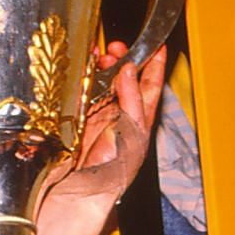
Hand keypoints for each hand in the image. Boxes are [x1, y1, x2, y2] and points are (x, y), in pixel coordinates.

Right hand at [43, 42, 165, 201]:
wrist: (81, 189)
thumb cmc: (113, 170)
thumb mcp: (133, 132)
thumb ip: (132, 100)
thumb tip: (128, 70)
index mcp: (140, 118)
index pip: (151, 85)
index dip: (155, 64)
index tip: (157, 44)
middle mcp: (120, 115)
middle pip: (124, 79)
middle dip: (122, 59)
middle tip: (116, 48)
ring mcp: (98, 115)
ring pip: (102, 82)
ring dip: (102, 66)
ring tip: (100, 55)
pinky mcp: (77, 118)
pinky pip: (81, 91)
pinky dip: (82, 77)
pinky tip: (83, 69)